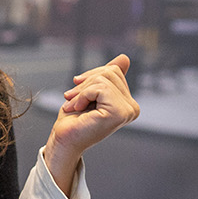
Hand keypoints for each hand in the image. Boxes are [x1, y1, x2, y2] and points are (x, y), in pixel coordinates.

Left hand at [44, 54, 139, 194]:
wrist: (64, 140)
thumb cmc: (74, 119)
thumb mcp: (91, 91)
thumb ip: (108, 76)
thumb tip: (125, 58)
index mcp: (129, 103)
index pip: (113, 70)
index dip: (91, 77)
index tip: (78, 93)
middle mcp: (133, 108)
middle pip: (110, 72)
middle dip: (86, 82)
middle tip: (73, 99)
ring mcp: (128, 111)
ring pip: (103, 79)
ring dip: (81, 91)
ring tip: (74, 105)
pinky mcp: (119, 113)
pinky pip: (99, 88)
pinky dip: (83, 96)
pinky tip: (78, 109)